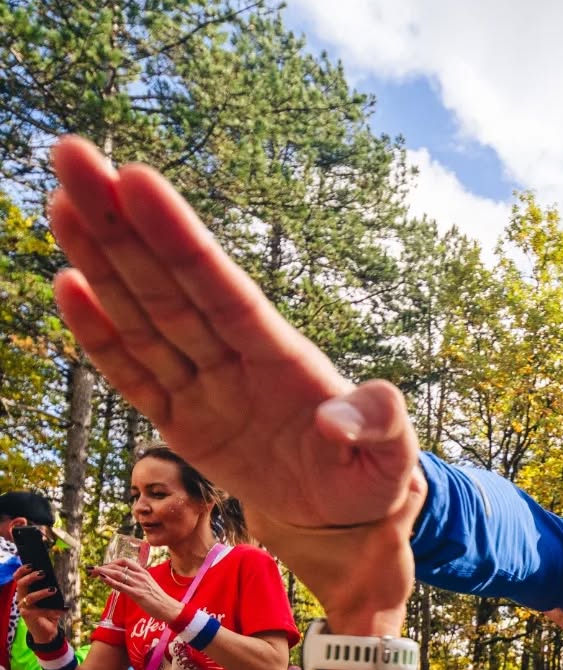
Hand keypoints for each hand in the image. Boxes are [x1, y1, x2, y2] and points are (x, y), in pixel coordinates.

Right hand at [15, 570, 61, 644]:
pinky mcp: (28, 616)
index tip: (31, 564)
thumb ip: (49, 589)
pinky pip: (41, 611)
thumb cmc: (48, 612)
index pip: (17, 578)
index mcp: (24, 592)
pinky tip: (65, 609)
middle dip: (31, 577)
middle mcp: (21, 598)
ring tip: (54, 589)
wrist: (46, 631)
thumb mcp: (49, 600)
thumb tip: (54, 580)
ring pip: (29, 597)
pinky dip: (54, 610)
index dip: (22, 570)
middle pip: (21, 584)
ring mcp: (23, 608)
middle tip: (43, 573)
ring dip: (42, 592)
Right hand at [45, 137, 420, 632]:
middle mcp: (237, 360)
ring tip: (63, 202)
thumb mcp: (392, 456)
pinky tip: (69, 285)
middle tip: (75, 155)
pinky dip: (101, 337)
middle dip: (122, 223)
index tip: (138, 180)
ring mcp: (206, 388)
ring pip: (143, 318)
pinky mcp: (183, 423)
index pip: (223, 289)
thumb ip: (378, 426)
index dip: (180, 238)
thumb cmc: (372, 474)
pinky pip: (136, 375)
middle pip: (170, 285)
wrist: (347, 514)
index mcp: (284, 358)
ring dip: (101, 263)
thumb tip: (335, 422)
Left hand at [89, 558, 182, 625]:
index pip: (125, 561)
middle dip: (103, 567)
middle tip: (92, 569)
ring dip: (103, 572)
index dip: (112, 562)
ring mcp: (139, 584)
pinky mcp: (137, 594)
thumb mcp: (147, 585)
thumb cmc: (158, 599)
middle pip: (118, 566)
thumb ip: (136, 581)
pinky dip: (110, 581)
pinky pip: (121, 585)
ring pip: (118, 574)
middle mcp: (140, 576)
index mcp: (143, 572)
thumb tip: (123, 582)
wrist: (168, 608)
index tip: (103, 567)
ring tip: (93, 572)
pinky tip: (102, 579)